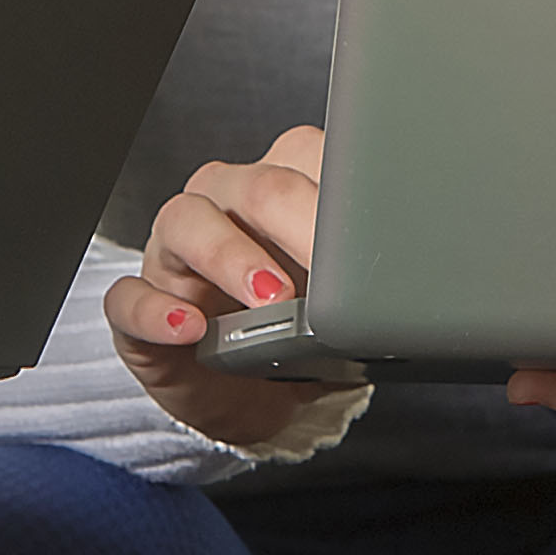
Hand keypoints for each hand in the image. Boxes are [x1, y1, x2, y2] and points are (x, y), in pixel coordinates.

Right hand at [102, 128, 372, 453]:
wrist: (256, 398)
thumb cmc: (303, 332)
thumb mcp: (343, 298)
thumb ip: (368, 273)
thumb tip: (424, 276)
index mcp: (276, 187)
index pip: (303, 156)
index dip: (340, 184)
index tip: (376, 223)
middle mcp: (221, 204)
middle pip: (253, 186)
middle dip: (295, 220)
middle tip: (334, 266)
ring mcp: (174, 252)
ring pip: (187, 222)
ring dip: (231, 256)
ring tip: (271, 297)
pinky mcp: (139, 307)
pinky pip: (131, 298)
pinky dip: (157, 311)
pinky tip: (188, 328)